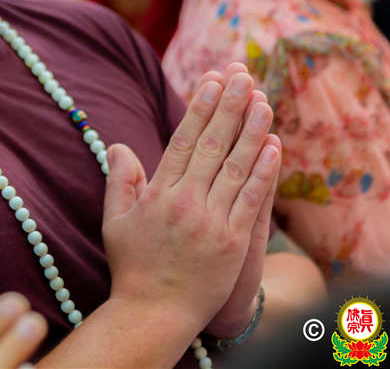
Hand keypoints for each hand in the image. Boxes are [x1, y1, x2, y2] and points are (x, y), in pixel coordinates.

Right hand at [102, 65, 280, 336]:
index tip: (212, 80)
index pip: (183, 140)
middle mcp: (184, 202)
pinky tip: (273, 147)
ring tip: (263, 101)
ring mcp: (210, 221)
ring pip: (234, 167)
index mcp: (158, 193)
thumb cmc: (133, 266)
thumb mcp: (116, 221)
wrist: (153, 314)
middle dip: (229, 107)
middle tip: (243, 75)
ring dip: (251, 132)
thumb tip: (119, 145)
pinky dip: (263, 173)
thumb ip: (120, 180)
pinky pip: (250, 200)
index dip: (200, 107)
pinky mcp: (232, 242)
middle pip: (211, 145)